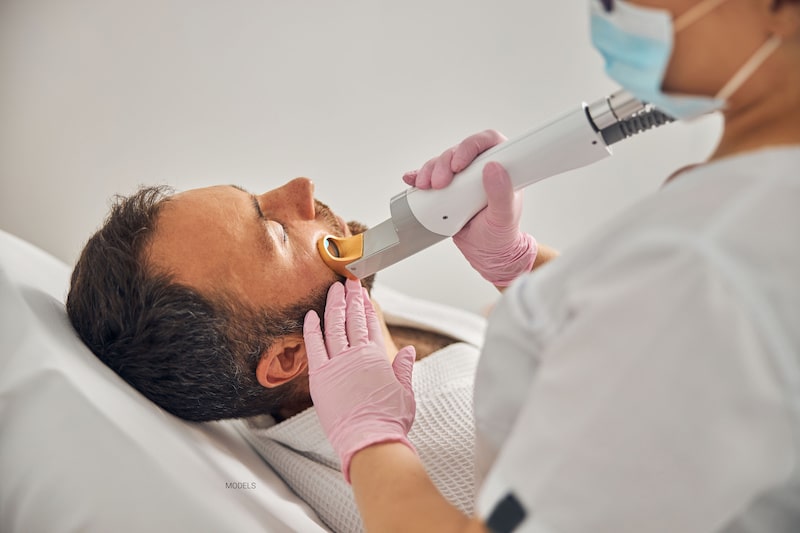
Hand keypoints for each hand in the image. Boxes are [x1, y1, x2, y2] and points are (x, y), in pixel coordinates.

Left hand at [303, 279, 416, 482]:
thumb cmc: (389, 420)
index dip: (366, 305)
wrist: (370, 440)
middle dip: (350, 297)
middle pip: (352, 318)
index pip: (370, 323)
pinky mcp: (320, 376)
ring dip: (333, 305)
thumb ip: (404, 368)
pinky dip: (312, 328)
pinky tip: (311, 314)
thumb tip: (409, 351)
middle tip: (348, 282)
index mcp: (378, 357)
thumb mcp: (405, 392)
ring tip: (333, 289)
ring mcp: (337, 363)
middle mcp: (357, 354)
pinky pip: (314, 346)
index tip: (362, 293)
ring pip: (334, 326)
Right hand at [403, 130, 536, 286]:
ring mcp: (461, 178)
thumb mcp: (504, 217)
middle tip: (440, 184)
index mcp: (501, 167)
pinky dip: (417, 178)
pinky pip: (429, 177)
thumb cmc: (500, 233)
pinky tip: (412, 181)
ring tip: (426, 187)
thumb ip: (502, 193)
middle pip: (458, 151)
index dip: (471, 146)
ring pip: (441, 163)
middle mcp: (479, 168)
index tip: (459, 164)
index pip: (487, 142)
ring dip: (429, 172)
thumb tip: (494, 168)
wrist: (484, 251)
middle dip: (444, 164)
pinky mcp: (445, 189)